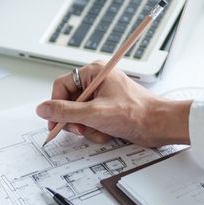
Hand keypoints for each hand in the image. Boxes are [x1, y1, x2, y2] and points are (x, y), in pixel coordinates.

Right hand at [35, 61, 190, 146]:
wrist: (159, 125)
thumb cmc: (136, 113)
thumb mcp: (94, 113)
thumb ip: (66, 111)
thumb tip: (43, 109)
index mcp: (94, 72)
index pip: (62, 86)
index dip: (55, 105)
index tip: (53, 122)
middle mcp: (96, 81)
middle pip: (69, 102)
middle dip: (75, 120)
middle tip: (81, 129)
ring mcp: (102, 96)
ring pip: (78, 115)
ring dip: (86, 127)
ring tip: (100, 130)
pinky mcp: (107, 109)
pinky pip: (90, 121)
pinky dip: (95, 130)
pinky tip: (107, 132)